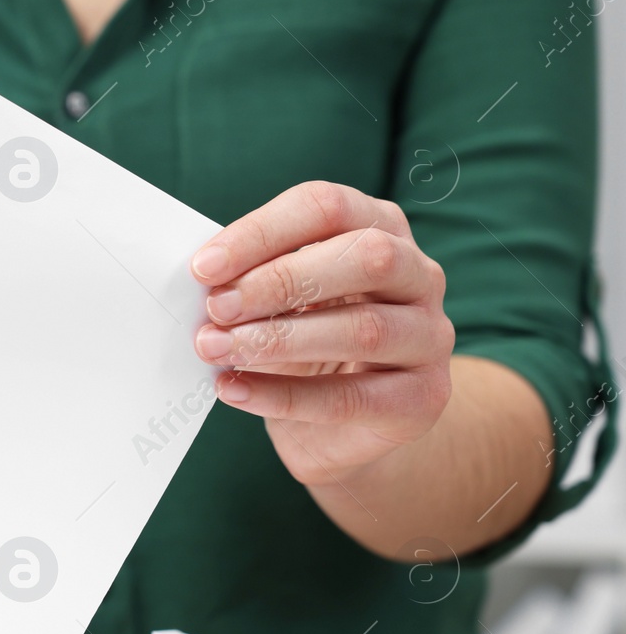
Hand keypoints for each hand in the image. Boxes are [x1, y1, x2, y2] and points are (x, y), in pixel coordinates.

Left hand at [190, 181, 454, 485]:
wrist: (351, 425)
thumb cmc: (306, 342)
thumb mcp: (280, 301)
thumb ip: (252, 282)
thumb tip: (203, 282)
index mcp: (380, 228)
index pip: (328, 207)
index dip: (262, 232)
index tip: (203, 267)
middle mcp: (419, 275)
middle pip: (365, 257)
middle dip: (280, 281)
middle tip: (216, 309)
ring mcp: (429, 337)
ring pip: (365, 328)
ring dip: (277, 340)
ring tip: (216, 349)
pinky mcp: (423, 398)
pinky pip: (350, 397)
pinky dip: (282, 396)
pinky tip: (233, 390)